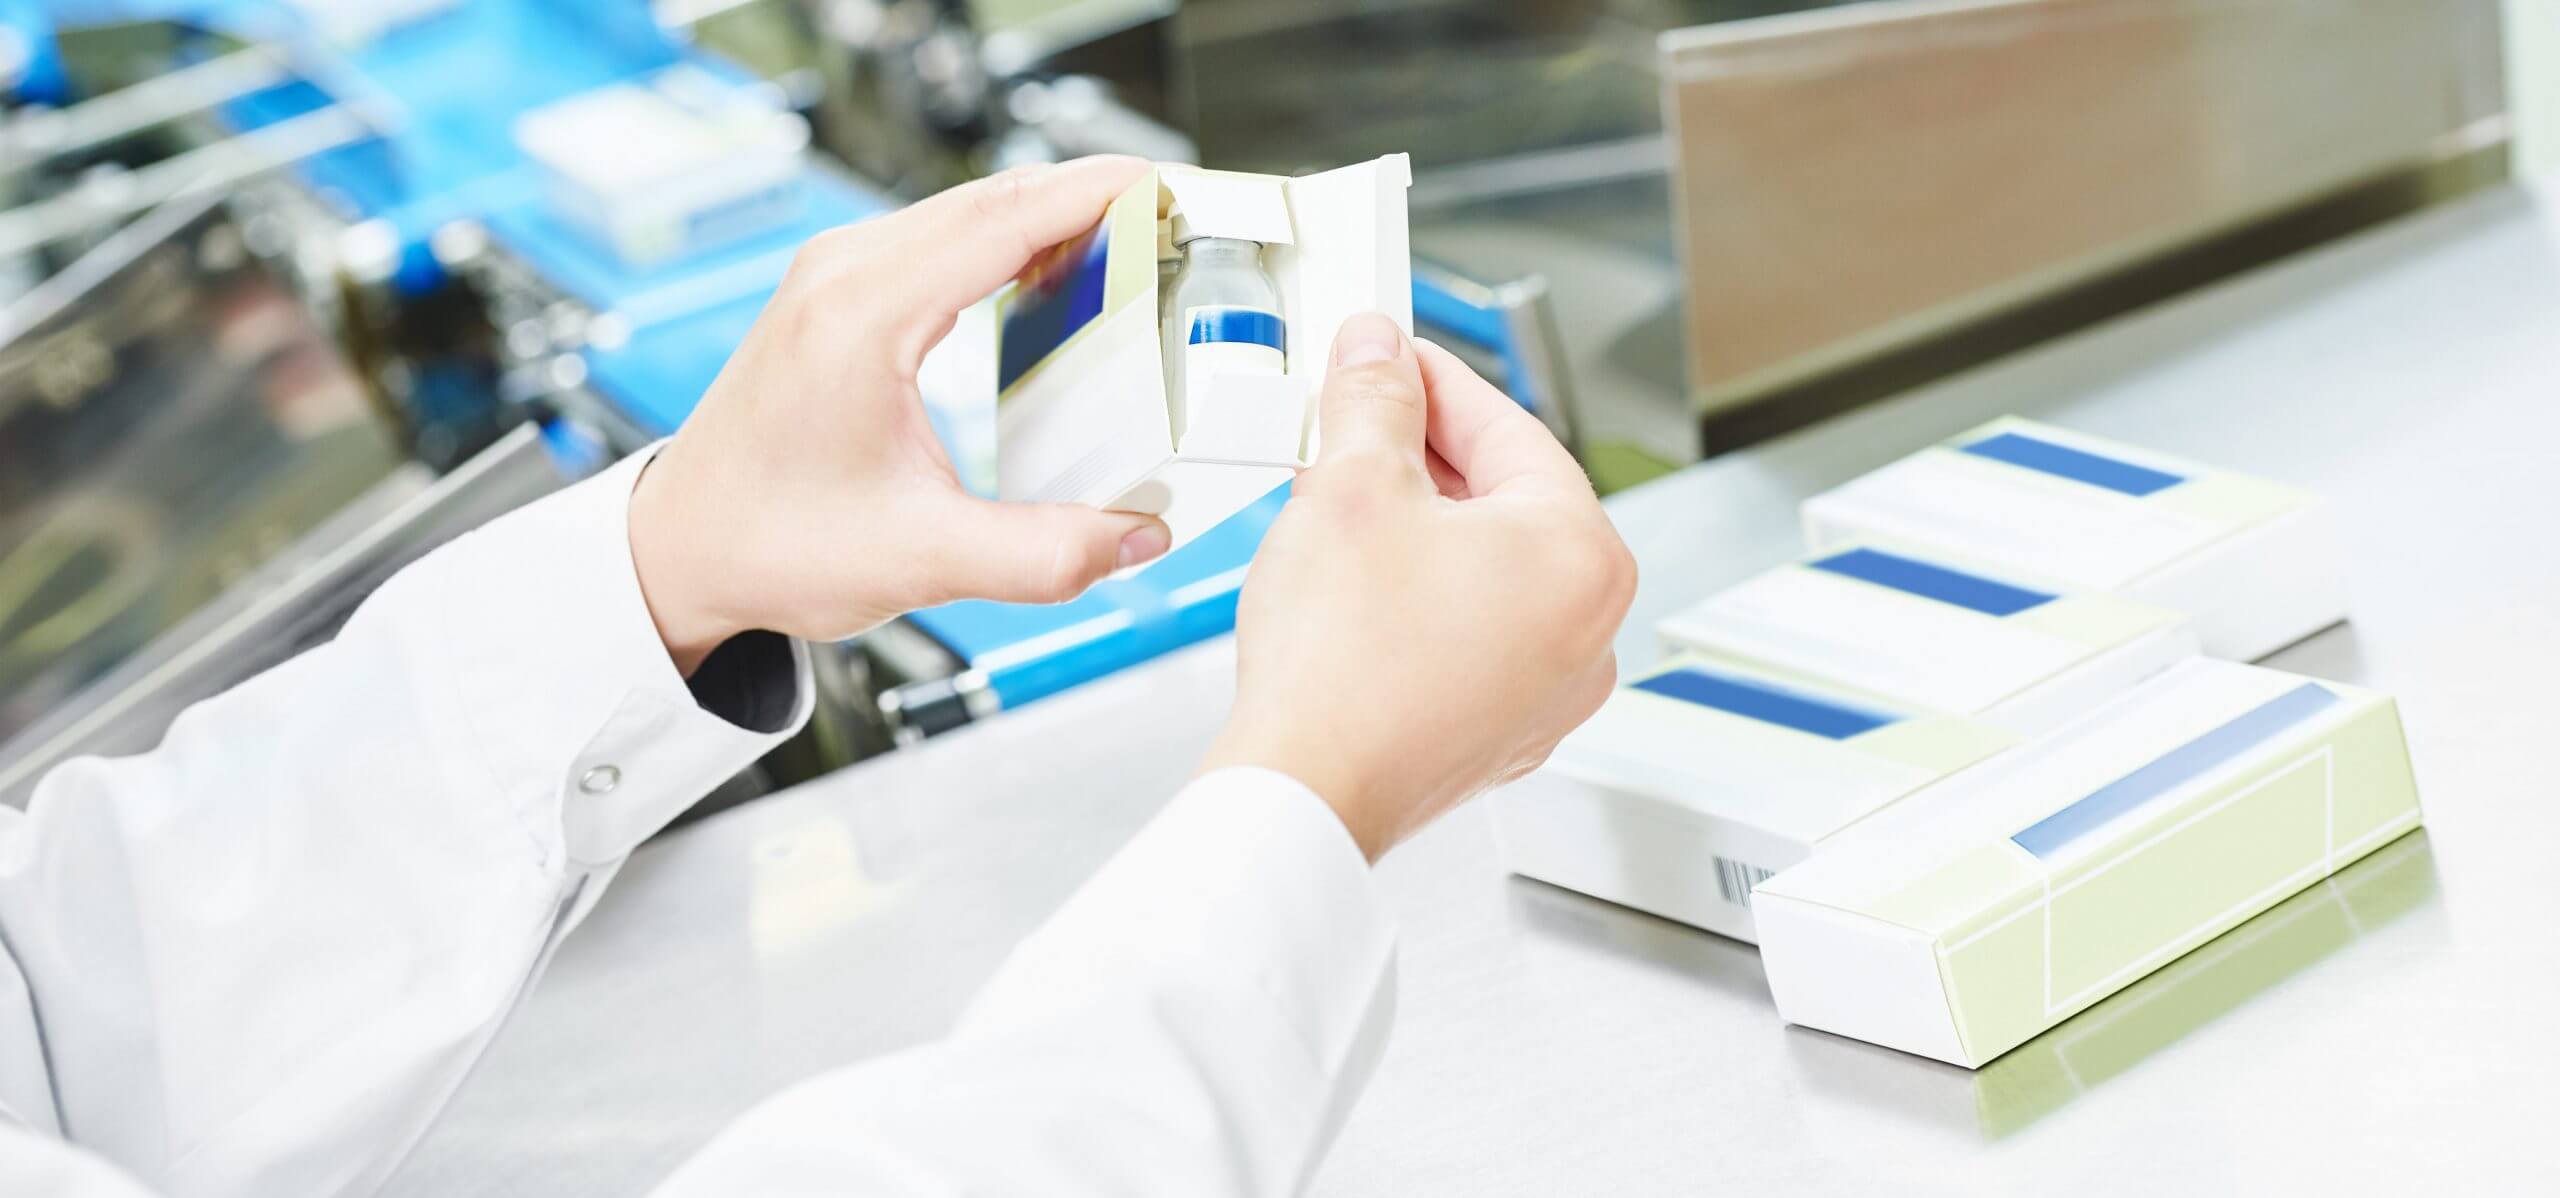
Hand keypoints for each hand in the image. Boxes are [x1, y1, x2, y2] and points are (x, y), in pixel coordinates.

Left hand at [627, 157, 1171, 673]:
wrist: (681, 548)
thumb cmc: (770, 544)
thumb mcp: (921, 561)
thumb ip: (1043, 554)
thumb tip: (1140, 536)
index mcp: (861, 318)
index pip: (1000, 223)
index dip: (1090, 196)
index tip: (1163, 185)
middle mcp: (841, 276)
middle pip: (990, 200)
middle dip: (1086, 197)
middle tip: (1173, 214)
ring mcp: (834, 277)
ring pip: (965, 213)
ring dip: (1047, 214)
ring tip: (1131, 236)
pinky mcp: (836, 294)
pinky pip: (939, 239)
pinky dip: (1006, 240)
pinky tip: (1051, 267)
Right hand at [1200, 315, 1635, 860]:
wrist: (1307, 788)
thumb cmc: (1345, 663)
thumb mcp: (1354, 485)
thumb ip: (1374, 399)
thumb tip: (1377, 353)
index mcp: (1582, 557)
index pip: (1510, 430)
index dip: (1434, 380)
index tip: (1389, 356)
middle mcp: (1587, 631)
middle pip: (1504, 502)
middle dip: (1423, 455)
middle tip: (1354, 421)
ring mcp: (1547, 692)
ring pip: (1483, 571)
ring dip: (1417, 525)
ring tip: (1340, 499)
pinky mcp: (1497, 733)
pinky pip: (1467, 635)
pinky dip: (1418, 597)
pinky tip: (1354, 583)